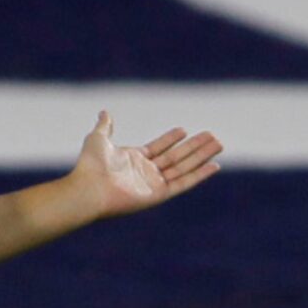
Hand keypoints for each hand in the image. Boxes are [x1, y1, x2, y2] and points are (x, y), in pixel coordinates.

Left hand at [72, 110, 222, 218]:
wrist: (89, 188)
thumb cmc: (90, 165)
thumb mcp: (98, 138)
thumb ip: (105, 126)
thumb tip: (104, 112)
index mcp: (134, 160)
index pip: (159, 148)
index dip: (172, 139)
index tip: (185, 130)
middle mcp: (147, 172)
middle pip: (177, 157)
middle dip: (195, 147)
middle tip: (213, 136)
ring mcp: (154, 184)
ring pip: (185, 167)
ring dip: (202, 156)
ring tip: (218, 144)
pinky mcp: (159, 195)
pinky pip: (184, 183)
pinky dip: (200, 175)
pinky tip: (214, 165)